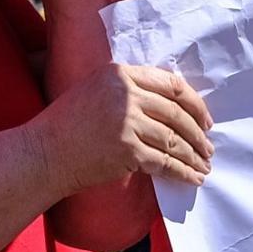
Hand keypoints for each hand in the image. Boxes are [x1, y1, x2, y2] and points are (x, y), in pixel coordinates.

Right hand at [32, 62, 212, 194]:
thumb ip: (129, 89)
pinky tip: (192, 178)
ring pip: (175, 140)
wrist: (44, 152)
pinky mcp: (128, 149)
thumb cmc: (67, 123)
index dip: (195, 104)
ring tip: (202, 165)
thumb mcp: (95, 90)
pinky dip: (183, 173)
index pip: (171, 84)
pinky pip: (166, 162)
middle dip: (198, 134)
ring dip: (194, 156)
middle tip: (207, 148)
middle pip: (178, 114)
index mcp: (119, 73)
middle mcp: (125, 93)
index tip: (204, 120)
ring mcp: (127, 121)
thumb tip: (173, 105)